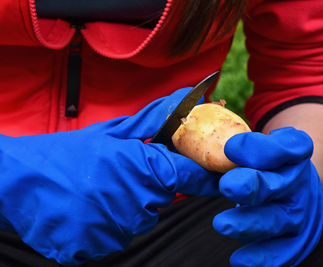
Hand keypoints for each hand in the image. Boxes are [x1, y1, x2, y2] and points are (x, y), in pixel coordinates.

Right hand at [0, 88, 219, 264]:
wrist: (21, 180)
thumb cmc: (71, 152)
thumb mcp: (115, 132)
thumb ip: (156, 120)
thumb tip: (186, 99)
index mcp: (145, 169)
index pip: (191, 177)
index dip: (204, 177)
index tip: (214, 178)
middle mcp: (137, 202)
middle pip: (162, 200)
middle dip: (149, 188)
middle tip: (118, 176)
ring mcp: (118, 229)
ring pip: (141, 220)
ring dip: (128, 208)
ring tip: (99, 192)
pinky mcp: (98, 248)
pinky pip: (119, 237)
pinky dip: (108, 225)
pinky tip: (89, 210)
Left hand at [213, 127, 322, 266]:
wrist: (296, 183)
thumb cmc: (266, 164)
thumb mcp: (250, 150)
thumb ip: (225, 156)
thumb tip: (201, 161)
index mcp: (293, 150)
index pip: (285, 146)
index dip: (260, 148)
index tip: (232, 147)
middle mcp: (299, 180)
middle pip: (278, 184)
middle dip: (254, 186)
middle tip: (227, 185)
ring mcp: (300, 211)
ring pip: (279, 220)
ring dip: (251, 224)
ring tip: (222, 224)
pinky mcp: (299, 239)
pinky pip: (285, 252)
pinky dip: (264, 258)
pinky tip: (239, 260)